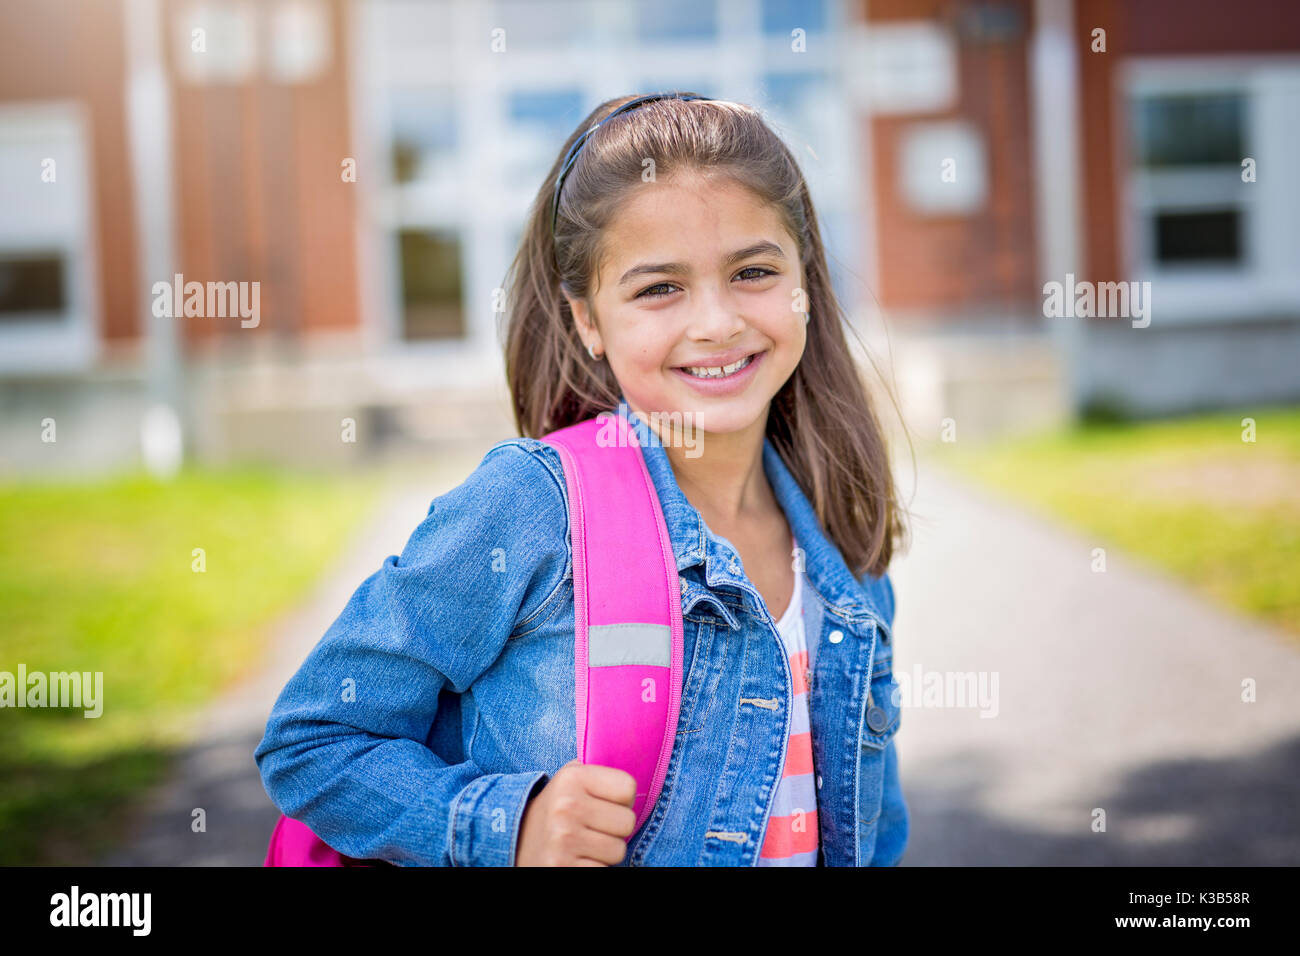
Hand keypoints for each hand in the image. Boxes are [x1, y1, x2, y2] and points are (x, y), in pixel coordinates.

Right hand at [515, 759, 637, 865]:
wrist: (514, 840)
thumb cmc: (556, 808)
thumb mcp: (569, 778)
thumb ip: (598, 768)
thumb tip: (633, 758)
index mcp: (571, 778)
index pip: (628, 787)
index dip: (622, 798)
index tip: (607, 803)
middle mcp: (566, 807)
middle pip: (628, 822)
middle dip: (615, 828)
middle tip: (595, 826)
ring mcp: (564, 840)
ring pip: (618, 850)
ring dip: (606, 851)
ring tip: (586, 843)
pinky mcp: (562, 868)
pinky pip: (603, 870)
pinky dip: (595, 866)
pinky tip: (579, 858)